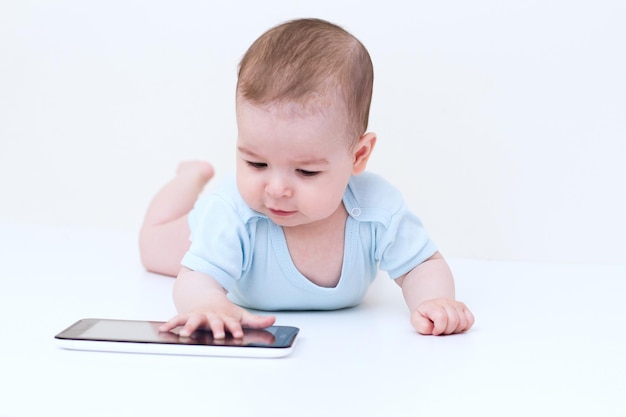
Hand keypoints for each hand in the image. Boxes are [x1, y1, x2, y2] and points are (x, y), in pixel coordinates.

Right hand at [159, 298, 274, 338]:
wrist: (203, 293)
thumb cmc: (222, 309)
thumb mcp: (240, 314)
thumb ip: (256, 321)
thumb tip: (273, 320)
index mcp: (225, 317)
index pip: (232, 323)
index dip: (236, 328)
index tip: (238, 334)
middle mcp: (212, 316)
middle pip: (215, 322)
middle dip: (216, 328)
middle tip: (218, 335)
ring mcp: (199, 315)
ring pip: (194, 320)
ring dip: (190, 326)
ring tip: (185, 334)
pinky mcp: (187, 316)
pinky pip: (178, 319)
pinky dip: (170, 323)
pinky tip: (163, 329)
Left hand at [411, 298, 473, 335]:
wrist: (432, 306)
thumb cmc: (426, 315)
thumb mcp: (416, 319)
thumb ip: (420, 325)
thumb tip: (431, 328)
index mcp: (433, 305)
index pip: (441, 316)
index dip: (439, 328)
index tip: (435, 331)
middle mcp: (446, 303)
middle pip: (454, 320)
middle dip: (447, 330)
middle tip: (441, 330)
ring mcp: (456, 305)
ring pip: (463, 321)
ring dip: (456, 329)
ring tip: (447, 328)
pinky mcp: (464, 308)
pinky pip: (470, 320)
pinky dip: (464, 326)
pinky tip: (455, 326)